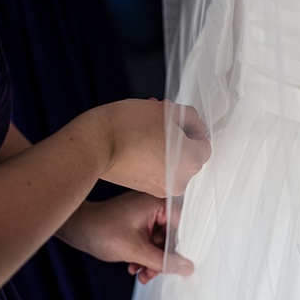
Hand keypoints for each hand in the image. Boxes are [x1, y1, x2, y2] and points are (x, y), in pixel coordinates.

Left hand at [57, 191, 193, 283]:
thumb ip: (163, 261)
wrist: (76, 230)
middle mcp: (152, 206)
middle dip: (162, 259)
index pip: (183, 226)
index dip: (182, 247)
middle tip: (154, 273)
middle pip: (171, 237)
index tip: (181, 264)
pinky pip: (148, 242)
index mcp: (156, 203)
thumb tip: (187, 267)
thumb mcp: (136, 251)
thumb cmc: (101, 231)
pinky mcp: (136, 224)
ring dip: (152, 261)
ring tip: (142, 274)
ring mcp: (143, 215)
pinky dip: (143, 256)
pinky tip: (134, 267)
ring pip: (159, 243)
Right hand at [91, 99, 210, 196]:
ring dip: (162, 145)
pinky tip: (135, 142)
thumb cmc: (128, 126)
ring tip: (143, 129)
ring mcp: (160, 187)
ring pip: (170, 161)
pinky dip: (150, 157)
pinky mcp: (142, 188)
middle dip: (175, 136)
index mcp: (191, 162)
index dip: (190, 126)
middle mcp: (179, 181)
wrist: (94, 144)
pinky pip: (156, 170)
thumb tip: (193, 124)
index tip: (175, 120)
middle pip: (187, 154)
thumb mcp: (167, 110)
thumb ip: (190, 117)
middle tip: (156, 121)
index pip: (204, 142)